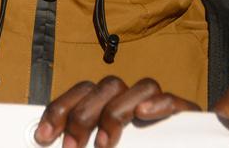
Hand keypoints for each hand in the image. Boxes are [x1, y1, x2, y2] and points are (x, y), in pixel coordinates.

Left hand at [34, 76, 199, 147]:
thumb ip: (83, 146)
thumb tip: (50, 143)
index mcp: (110, 107)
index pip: (83, 91)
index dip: (59, 109)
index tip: (43, 136)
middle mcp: (132, 101)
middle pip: (106, 87)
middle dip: (82, 116)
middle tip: (71, 147)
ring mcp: (157, 106)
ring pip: (138, 87)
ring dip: (116, 112)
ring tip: (104, 144)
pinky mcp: (184, 115)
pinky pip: (173, 100)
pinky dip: (159, 104)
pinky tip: (144, 114)